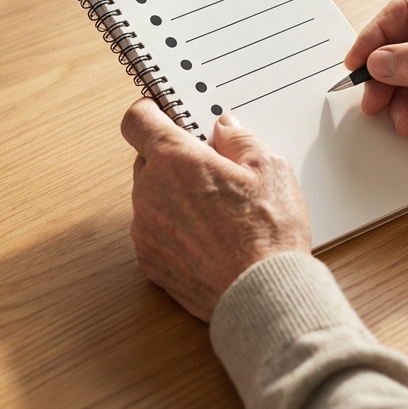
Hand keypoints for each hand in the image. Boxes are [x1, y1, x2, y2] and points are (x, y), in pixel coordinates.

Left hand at [122, 98, 310, 321]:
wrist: (261, 295)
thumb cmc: (267, 235)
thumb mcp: (270, 168)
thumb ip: (241, 139)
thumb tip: (226, 129)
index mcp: (174, 160)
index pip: (137, 120)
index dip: (150, 112)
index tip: (164, 113)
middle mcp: (149, 193)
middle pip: (147, 159)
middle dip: (173, 159)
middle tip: (211, 168)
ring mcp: (145, 230)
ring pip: (151, 197)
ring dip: (174, 196)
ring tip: (216, 210)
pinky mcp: (149, 262)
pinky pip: (154, 231)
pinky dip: (174, 229)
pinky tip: (209, 237)